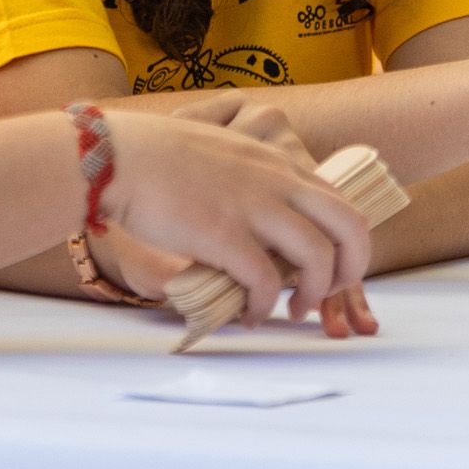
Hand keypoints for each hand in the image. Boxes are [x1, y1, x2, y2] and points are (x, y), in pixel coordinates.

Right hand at [95, 109, 381, 338]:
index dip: (344, 244)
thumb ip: (252, 179)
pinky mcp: (223, 233)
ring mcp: (252, 206)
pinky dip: (264, 306)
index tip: (326, 269)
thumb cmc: (158, 156)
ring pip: (317, 256)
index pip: (340, 202)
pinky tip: (248, 315)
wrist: (118, 155)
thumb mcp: (225, 153)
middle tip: (325, 295)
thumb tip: (262, 216)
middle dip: (350, 270)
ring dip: (313, 294)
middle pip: (349, 227)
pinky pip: (264, 281)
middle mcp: (276, 180)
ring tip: (292, 310)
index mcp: (277, 162)